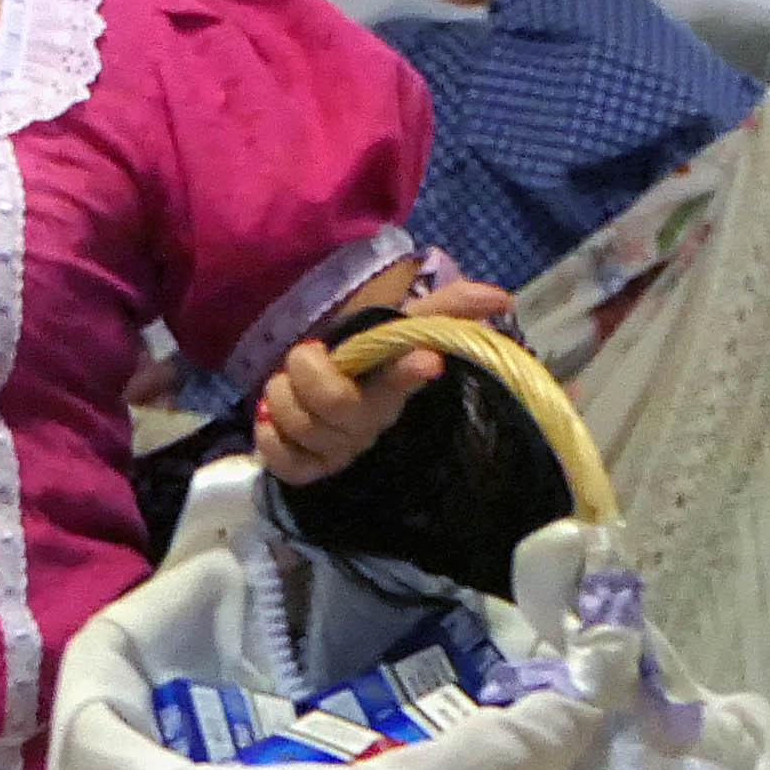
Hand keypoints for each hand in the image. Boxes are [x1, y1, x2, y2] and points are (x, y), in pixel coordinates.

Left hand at [255, 270, 515, 486]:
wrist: (321, 399)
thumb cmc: (361, 361)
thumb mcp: (397, 327)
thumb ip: (446, 309)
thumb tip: (502, 298)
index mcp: (392, 389)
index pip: (404, 378)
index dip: (412, 371)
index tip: (425, 360)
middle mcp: (369, 424)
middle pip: (333, 402)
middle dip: (305, 371)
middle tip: (304, 358)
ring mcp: (338, 451)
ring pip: (298, 425)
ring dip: (280, 397)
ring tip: (287, 386)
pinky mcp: (307, 471)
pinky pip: (281, 461)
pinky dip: (267, 436)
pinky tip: (272, 422)